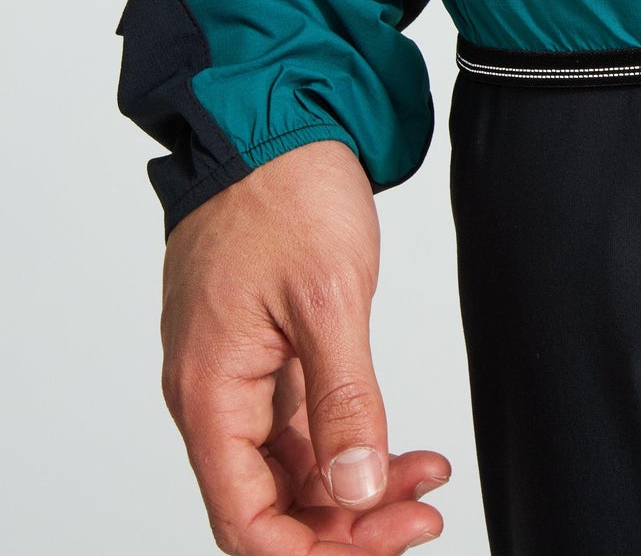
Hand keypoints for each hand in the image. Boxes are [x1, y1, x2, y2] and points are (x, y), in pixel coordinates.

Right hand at [161, 140, 449, 553]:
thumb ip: (344, 402)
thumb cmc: (285, 195)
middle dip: (348, 523)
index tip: (388, 536)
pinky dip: (353, 447)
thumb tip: (356, 488)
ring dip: (358, 488)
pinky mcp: (268, 359)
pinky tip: (405, 451)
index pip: (246, 520)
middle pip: (272, 506)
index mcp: (211, 393)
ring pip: (294, 473)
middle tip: (424, 516)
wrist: (275, 126)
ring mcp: (242, 380)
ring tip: (428, 479)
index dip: (315, 549)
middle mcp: (216, 397)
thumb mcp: (329, 301)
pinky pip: (305, 431)